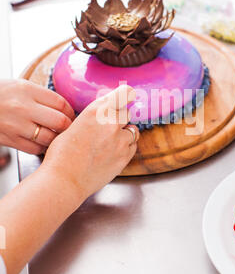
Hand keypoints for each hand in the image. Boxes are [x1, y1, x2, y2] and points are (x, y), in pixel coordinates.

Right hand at [0, 80, 74, 154]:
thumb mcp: (20, 86)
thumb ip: (42, 96)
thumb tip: (65, 108)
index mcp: (27, 90)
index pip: (61, 103)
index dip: (71, 112)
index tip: (71, 115)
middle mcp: (23, 108)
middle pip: (60, 122)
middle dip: (68, 127)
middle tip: (68, 128)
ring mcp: (16, 125)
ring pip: (49, 138)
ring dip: (56, 139)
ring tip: (55, 136)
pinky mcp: (9, 140)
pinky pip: (34, 148)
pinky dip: (41, 147)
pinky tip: (40, 142)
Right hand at [42, 85, 139, 199]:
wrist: (64, 180)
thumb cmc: (62, 155)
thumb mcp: (74, 126)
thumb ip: (93, 118)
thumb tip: (101, 117)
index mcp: (96, 110)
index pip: (126, 93)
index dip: (127, 96)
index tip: (126, 98)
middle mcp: (111, 122)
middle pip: (127, 113)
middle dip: (120, 119)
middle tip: (108, 129)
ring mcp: (121, 140)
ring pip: (133, 130)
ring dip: (124, 134)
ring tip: (108, 144)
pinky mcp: (125, 157)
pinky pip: (133, 146)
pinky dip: (126, 148)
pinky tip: (112, 153)